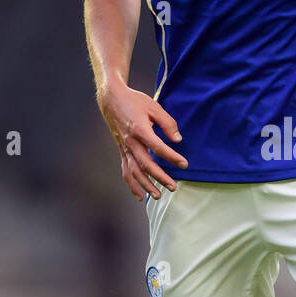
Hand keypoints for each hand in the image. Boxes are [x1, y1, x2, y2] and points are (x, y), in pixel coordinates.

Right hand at [97, 79, 187, 201]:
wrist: (111, 99)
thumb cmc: (134, 101)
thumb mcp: (154, 107)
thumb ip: (168, 124)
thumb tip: (178, 140)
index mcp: (139, 129)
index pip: (158, 148)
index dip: (172, 157)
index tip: (184, 164)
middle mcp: (130, 142)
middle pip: (146, 164)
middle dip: (160, 177)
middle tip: (173, 186)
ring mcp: (124, 148)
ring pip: (134, 171)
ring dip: (146, 185)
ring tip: (158, 195)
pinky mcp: (121, 151)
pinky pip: (126, 171)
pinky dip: (132, 185)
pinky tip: (140, 196)